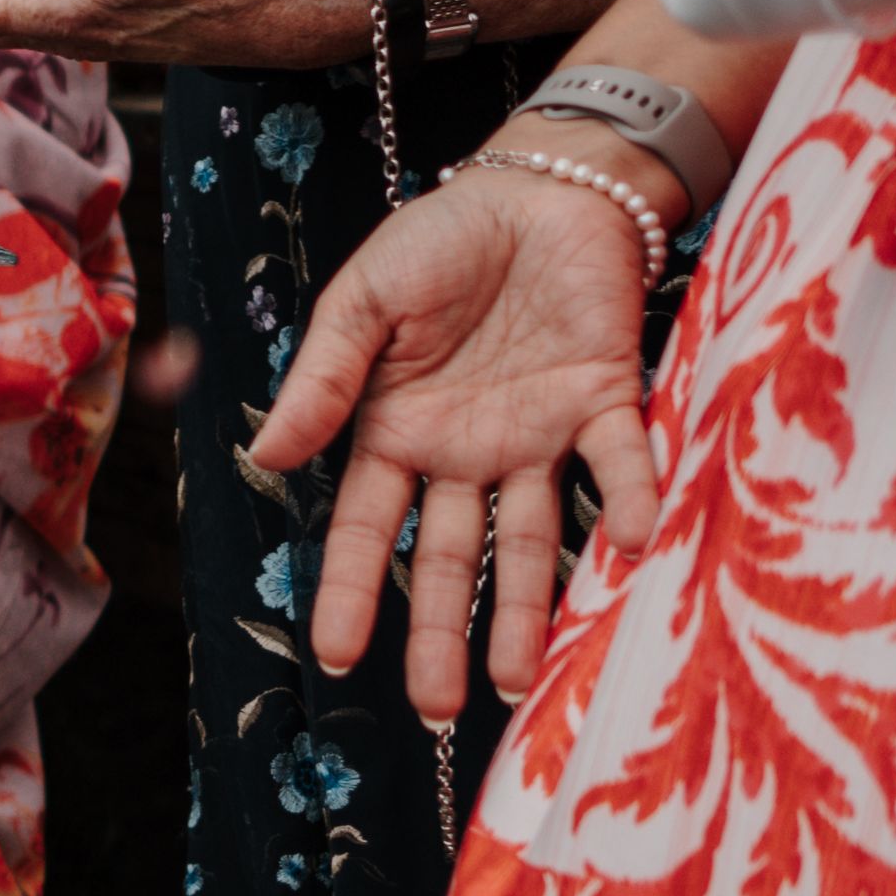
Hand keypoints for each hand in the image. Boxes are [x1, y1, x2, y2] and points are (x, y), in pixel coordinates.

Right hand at [241, 159, 664, 715]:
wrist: (539, 186)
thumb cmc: (439, 243)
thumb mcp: (361, 303)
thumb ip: (323, 379)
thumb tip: (267, 456)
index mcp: (398, 432)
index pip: (370, 529)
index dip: (353, 591)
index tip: (337, 657)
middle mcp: (468, 453)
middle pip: (449, 558)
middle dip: (441, 633)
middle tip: (436, 709)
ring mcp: (538, 436)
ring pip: (531, 540)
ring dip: (530, 609)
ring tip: (522, 684)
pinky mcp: (607, 402)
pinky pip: (618, 461)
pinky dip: (627, 498)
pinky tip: (627, 543)